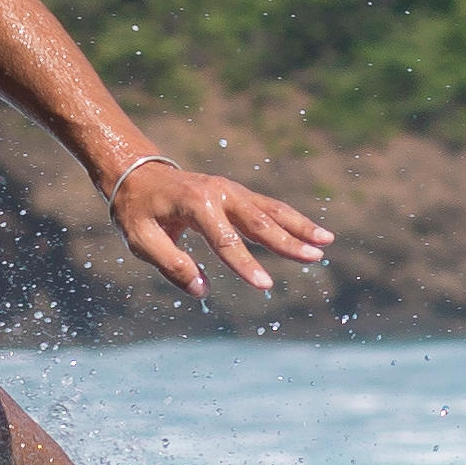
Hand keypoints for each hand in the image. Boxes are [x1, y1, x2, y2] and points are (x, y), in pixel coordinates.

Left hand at [107, 153, 334, 301]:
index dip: (245, 265)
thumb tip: (202, 290)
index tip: (265, 286)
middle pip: (259, 221)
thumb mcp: (142, 240)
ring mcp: (231, 191)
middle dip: (288, 242)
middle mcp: (219, 193)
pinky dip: (291, 220)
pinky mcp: (237, 194)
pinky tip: (311, 233)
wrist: (138, 173)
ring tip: (327, 241)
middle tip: (315, 258)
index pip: (225, 240)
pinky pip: (268, 208)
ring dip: (300, 227)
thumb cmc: (138, 211)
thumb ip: (171, 265)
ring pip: (271, 210)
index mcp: (195, 204)